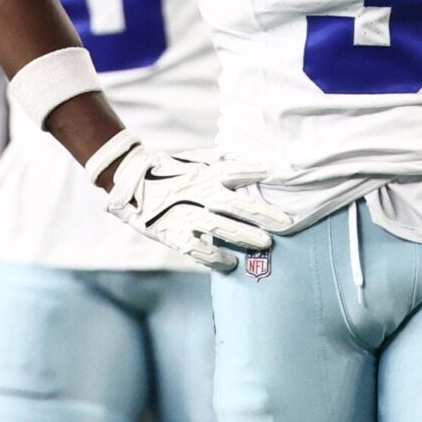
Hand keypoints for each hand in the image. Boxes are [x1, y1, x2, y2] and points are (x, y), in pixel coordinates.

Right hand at [93, 135, 294, 270]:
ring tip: (265, 244)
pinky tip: (231, 262)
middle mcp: (198, 193)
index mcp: (205, 173)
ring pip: (220, 228)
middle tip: (287, 224)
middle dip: (264, 214)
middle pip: (236, 204)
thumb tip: (263, 162)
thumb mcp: (200, 159)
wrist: (134, 185)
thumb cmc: (176, 172)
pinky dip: (215, 257)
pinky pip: (197, 250)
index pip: (235, 170)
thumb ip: (228, 159)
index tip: (280, 176)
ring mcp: (185, 215)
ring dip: (245, 236)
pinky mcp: (173, 234)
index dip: (257, 171)